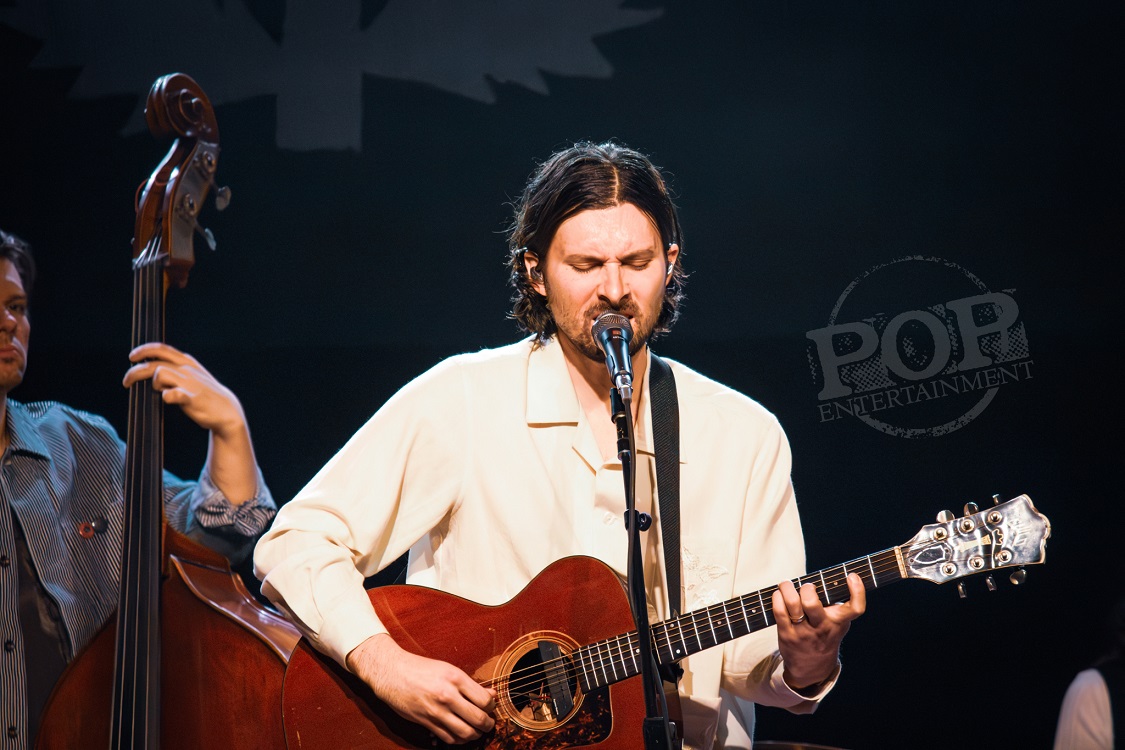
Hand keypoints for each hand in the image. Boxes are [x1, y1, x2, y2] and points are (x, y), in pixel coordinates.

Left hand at [123, 342, 245, 437]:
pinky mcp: (192, 398)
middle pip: (154, 364)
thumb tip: (152, 368)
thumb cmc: (205, 393)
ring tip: (160, 393)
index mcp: (186, 362)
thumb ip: (175, 368)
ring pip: (160, 374)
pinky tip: (167, 398)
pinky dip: (168, 395)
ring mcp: (189, 383)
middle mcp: (186, 370)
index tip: (132, 357)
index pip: (161, 349)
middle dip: (135, 372)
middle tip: (126, 382)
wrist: (227, 410)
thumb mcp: (192, 374)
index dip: (144, 350)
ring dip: (154, 384)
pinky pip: (175, 394)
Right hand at [346, 634, 496, 744]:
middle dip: (487, 724)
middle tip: (488, 723)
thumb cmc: (420, 669)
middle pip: (478, 719)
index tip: (490, 707)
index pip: (484, 700)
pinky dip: (459, 739)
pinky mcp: (426, 722)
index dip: (491, 707)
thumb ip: (469, 685)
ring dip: (475, 734)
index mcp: (455, 678)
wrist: (392, 673)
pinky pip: (449, 738)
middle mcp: (447, 696)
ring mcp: (436, 711)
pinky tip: (461, 734)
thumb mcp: (448, 670)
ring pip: (465, 733)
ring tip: (477, 730)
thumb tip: (491, 695)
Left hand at [772, 573, 865, 691]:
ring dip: (787, 588)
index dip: (857, 591)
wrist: (812, 667)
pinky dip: (777, 597)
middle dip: (805, 588)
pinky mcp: (787, 634)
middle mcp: (823, 627)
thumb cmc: (825, 634)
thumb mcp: (837, 623)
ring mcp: (803, 632)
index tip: (851, 576)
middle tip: (806, 587)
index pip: (856, 608)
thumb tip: (833, 575)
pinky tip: (779, 595)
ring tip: (787, 585)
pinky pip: (779, 611)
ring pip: (792, 604)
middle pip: (811, 603)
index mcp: (839, 621)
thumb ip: (837, 604)